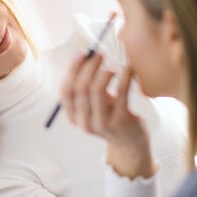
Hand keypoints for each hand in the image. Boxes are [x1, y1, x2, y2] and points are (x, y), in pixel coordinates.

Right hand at [60, 53, 154, 178]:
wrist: (130, 143)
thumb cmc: (110, 117)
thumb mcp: (93, 105)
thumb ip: (86, 86)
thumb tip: (85, 56)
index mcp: (74, 117)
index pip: (66, 91)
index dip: (72, 70)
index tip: (82, 54)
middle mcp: (85, 122)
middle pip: (81, 87)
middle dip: (90, 66)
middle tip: (100, 54)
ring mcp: (103, 123)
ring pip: (97, 89)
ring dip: (105, 71)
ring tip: (114, 66)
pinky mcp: (121, 120)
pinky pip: (121, 91)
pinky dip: (125, 76)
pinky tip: (128, 69)